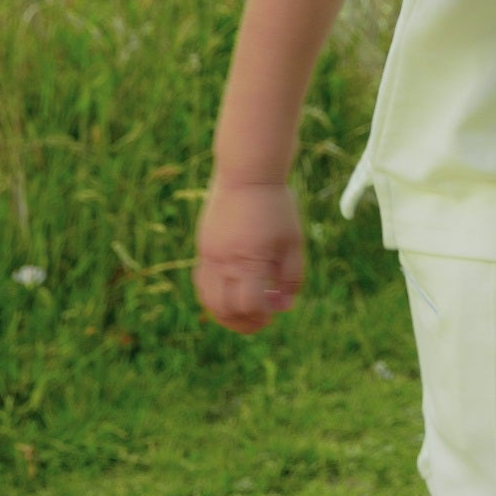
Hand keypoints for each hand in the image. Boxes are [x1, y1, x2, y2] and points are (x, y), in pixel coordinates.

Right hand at [194, 178, 303, 334]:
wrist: (247, 173)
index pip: (249, 304)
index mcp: (250, 259)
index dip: (263, 315)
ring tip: (246, 310)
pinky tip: (232, 290)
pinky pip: (202, 282)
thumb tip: (283, 307)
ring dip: (226, 314)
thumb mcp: (294, 241)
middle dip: (244, 322)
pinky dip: (214, 296)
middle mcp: (224, 261)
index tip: (275, 309)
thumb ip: (292, 278)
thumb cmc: (277, 206)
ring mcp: (209, 255)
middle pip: (224, 309)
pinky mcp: (203, 247)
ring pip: (208, 300)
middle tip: (263, 319)